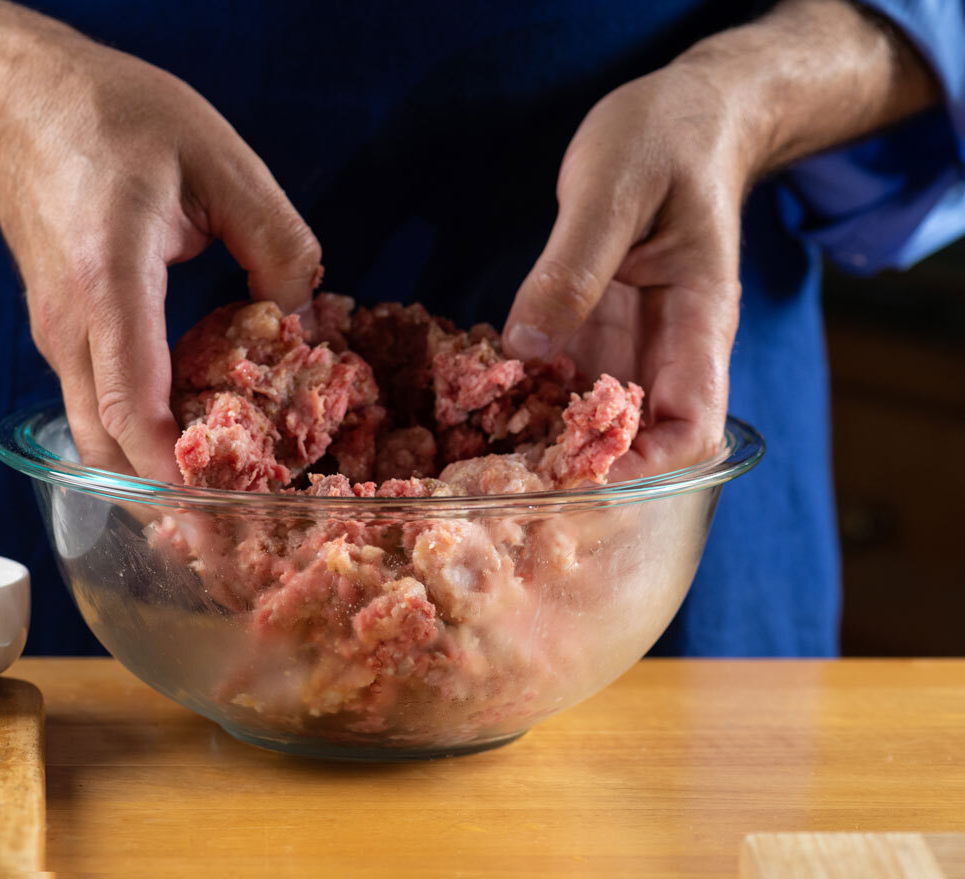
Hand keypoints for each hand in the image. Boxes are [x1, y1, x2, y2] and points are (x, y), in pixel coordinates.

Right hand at [0, 44, 320, 481]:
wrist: (16, 101)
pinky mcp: (61, 331)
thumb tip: (304, 312)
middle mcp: (70, 325)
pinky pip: (94, 405)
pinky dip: (138, 438)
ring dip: (149, 475)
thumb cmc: (112, 117)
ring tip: (214, 503)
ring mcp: (56, 334)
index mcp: (109, 283)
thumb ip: (276, 239)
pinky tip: (189, 439)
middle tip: (228, 535)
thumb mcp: (219, 159)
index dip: (172, 471)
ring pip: (94, 435)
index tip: (218, 514)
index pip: (131, 404)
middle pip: (105, 444)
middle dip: (162, 499)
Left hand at [502, 63, 743, 478]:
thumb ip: (571, 269)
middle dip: (580, 468)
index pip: (692, 428)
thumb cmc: (665, 142)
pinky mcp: (594, 328)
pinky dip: (524, 394)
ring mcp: (628, 342)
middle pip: (638, 439)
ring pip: (592, 417)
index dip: (644, 467)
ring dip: (543, 439)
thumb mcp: (612, 192)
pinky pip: (561, 378)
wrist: (682, 116)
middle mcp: (666, 348)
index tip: (578, 477)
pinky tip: (478, 398)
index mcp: (698, 323)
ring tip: (479, 452)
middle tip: (506, 477)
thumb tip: (528, 347)